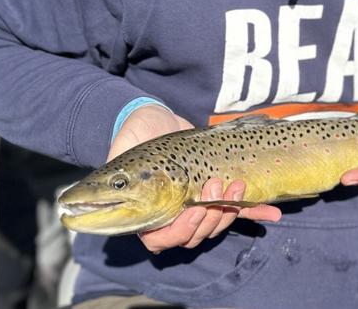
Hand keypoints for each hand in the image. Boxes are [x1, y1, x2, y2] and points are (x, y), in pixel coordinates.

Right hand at [108, 105, 280, 251]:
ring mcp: (195, 204)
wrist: (154, 117)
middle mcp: (172, 215)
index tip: (192, 208)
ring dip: (230, 209)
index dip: (182, 231)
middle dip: (211, 215)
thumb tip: (84, 200)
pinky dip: (255, 212)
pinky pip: (237, 210)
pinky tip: (273, 215)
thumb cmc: (133, 136)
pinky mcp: (215, 192)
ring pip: (216, 224)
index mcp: (146, 214)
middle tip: (215, 185)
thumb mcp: (121, 154)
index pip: (163, 240)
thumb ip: (113, 177)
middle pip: (196, 235)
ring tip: (237, 184)